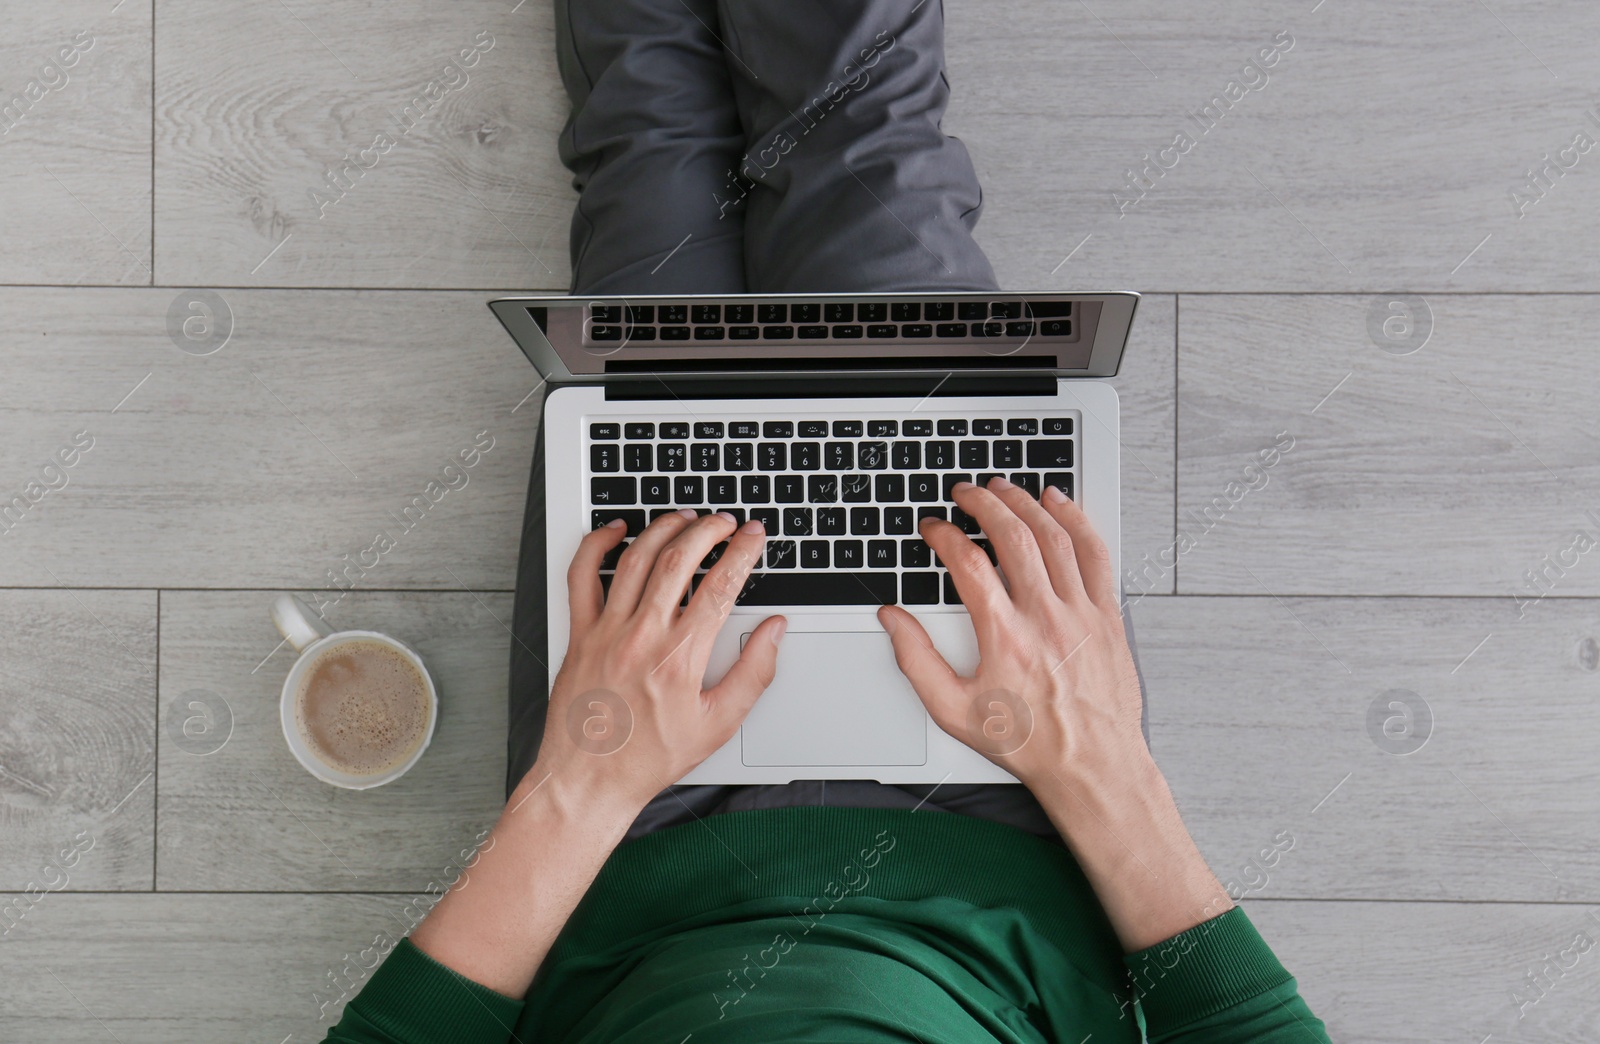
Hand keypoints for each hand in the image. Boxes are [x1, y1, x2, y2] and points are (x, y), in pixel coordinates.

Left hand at [530, 509, 785, 811]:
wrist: (589, 780)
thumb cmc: (649, 758)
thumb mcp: (718, 725)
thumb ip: (753, 673)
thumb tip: (773, 631)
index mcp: (680, 658)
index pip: (719, 586)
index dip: (742, 552)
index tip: (754, 536)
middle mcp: (642, 636)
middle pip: (679, 560)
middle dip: (708, 530)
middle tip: (725, 521)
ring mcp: (606, 631)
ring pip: (635, 559)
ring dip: (664, 529)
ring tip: (685, 519)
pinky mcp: (579, 633)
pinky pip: (582, 576)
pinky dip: (597, 545)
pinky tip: (616, 531)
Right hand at [877, 478, 1144, 791]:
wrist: (1091, 764)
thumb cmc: (1029, 742)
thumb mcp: (953, 711)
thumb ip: (916, 660)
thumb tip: (893, 620)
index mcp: (1005, 637)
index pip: (969, 564)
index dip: (945, 536)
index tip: (935, 529)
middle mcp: (1046, 618)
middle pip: (1014, 537)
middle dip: (985, 504)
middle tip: (966, 492)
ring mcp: (1081, 613)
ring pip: (1055, 537)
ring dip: (1027, 504)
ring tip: (1006, 490)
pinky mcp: (1108, 615)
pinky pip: (1095, 554)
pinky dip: (1076, 522)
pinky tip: (1060, 506)